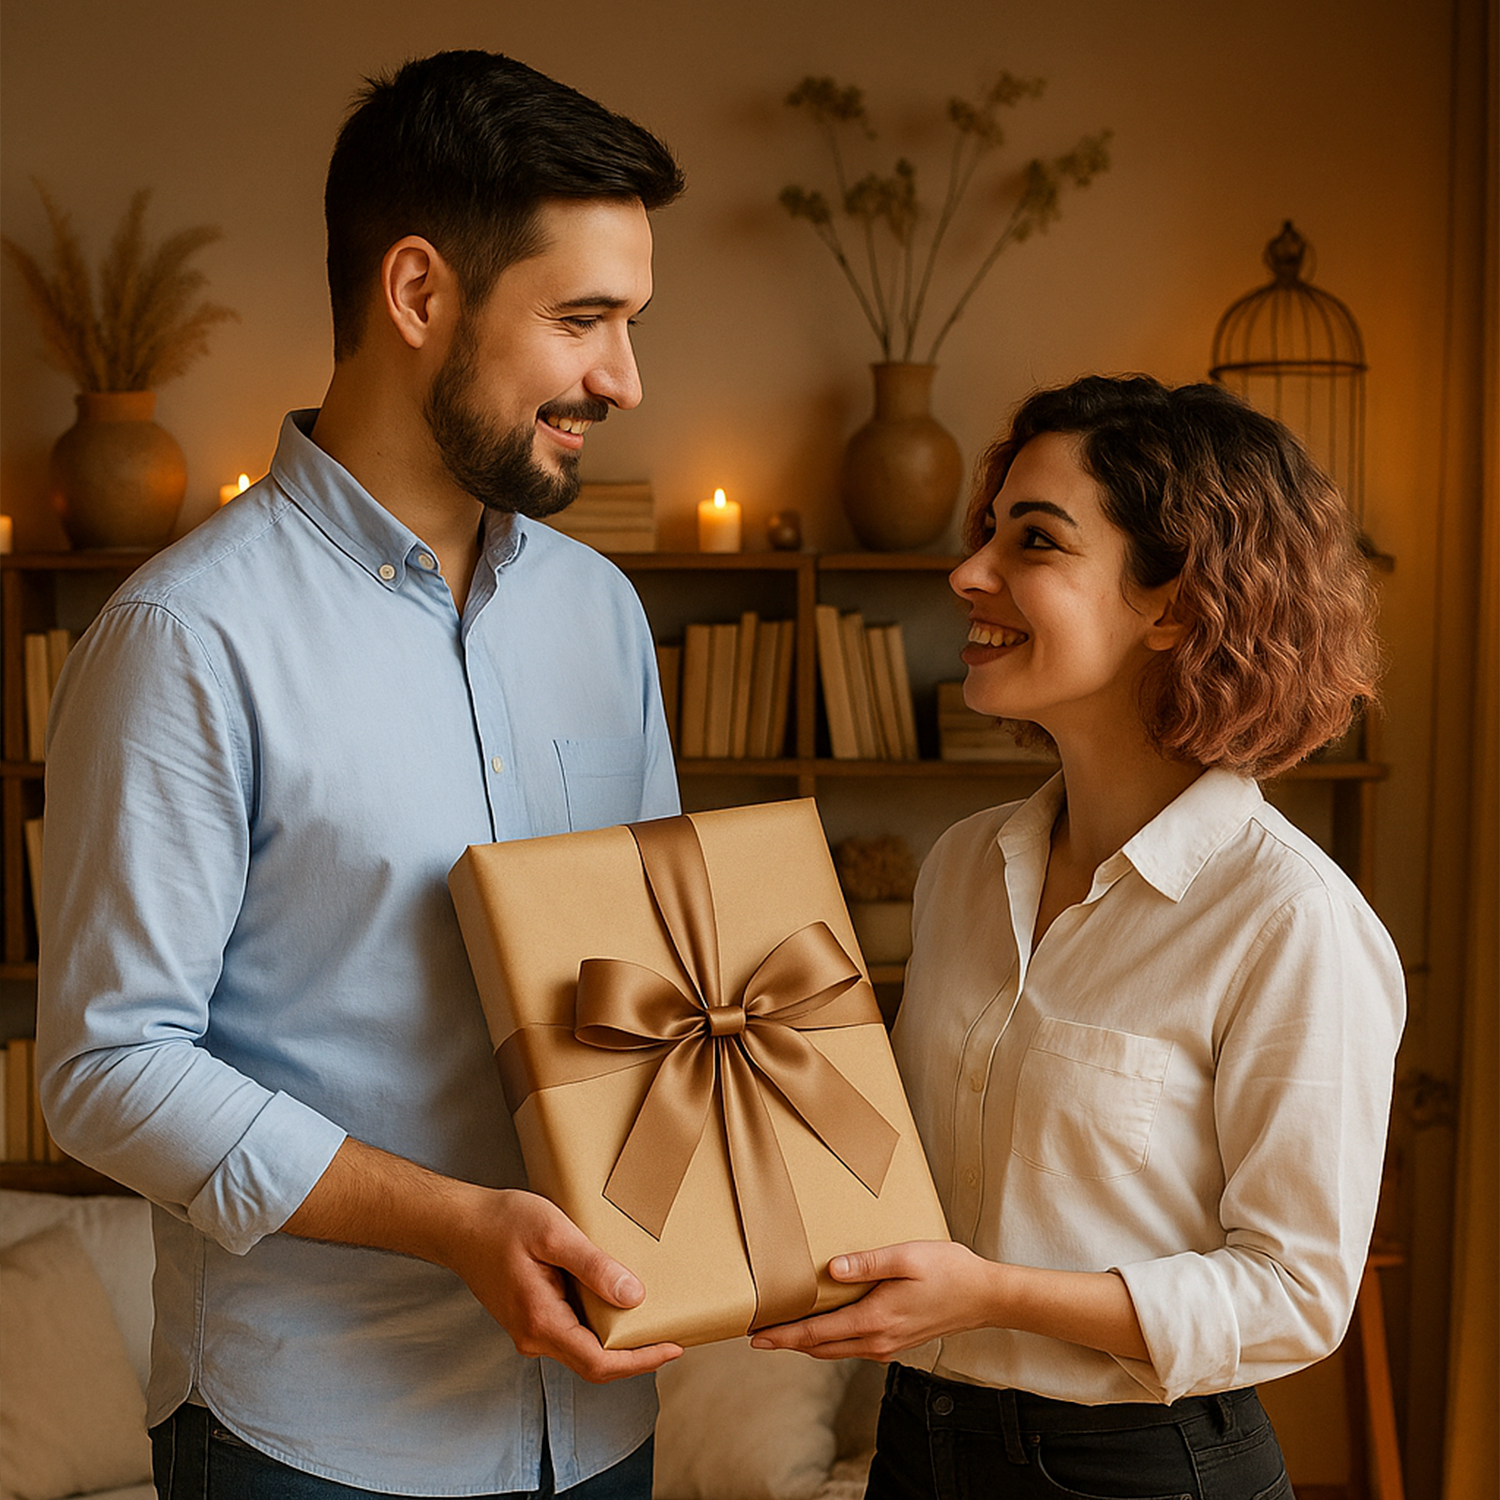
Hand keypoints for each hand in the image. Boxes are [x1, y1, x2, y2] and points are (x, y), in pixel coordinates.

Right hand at [282, 1140, 680, 1383]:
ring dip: (617, 1341)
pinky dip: (597, 1325)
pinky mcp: (527, 1316)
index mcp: (542, 1322)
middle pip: (593, 1363)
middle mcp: (534, 1336)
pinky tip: (615, 1301)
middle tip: (674, 1334)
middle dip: (636, 1355)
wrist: (457, 1223)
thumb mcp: (554, 1234)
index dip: (642, 1360)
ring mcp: (528, 1329)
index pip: (600, 1363)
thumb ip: (593, 1266)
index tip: (675, 1347)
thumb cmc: (503, 1223)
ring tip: (652, 1319)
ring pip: (581, 1348)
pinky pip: (569, 1331)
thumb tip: (633, 1297)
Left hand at [750, 1241, 999, 1361]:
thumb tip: (830, 1270)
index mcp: (875, 1320)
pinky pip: (853, 1346)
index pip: (817, 1334)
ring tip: (783, 1331)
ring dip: (808, 1344)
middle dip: (788, 1343)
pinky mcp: (896, 1343)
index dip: (784, 1336)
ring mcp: (888, 1346)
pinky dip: (831, 1341)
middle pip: (821, 1348)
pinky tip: (825, 1326)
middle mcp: (878, 1341)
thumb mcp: (907, 1257)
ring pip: (836, 1350)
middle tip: (757, 1337)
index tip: (755, 1338)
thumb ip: (868, 1263)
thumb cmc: (948, 1271)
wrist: (984, 1297)